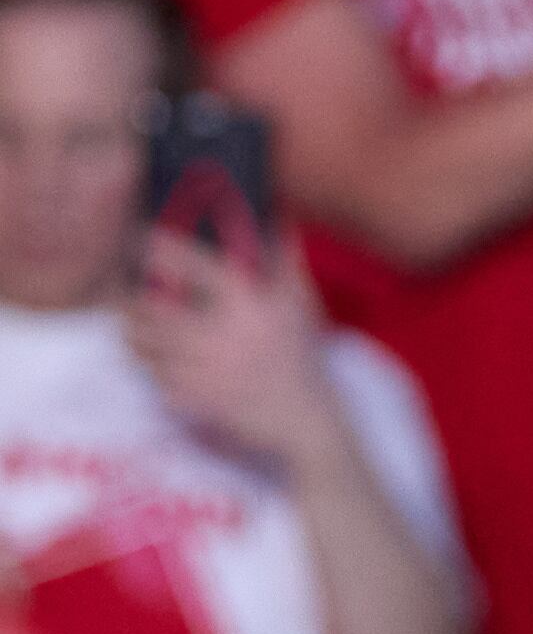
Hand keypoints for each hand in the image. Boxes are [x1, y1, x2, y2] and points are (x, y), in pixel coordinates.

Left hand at [123, 230, 349, 468]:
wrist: (306, 420)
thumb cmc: (302, 356)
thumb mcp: (301, 303)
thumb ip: (285, 258)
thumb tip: (277, 214)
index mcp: (247, 303)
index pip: (189, 264)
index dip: (158, 247)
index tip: (139, 237)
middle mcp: (221, 332)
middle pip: (149, 307)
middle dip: (130, 299)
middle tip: (124, 293)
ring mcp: (204, 368)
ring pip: (144, 343)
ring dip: (133, 333)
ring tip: (134, 326)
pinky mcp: (193, 398)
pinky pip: (153, 375)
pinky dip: (151, 366)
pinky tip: (159, 361)